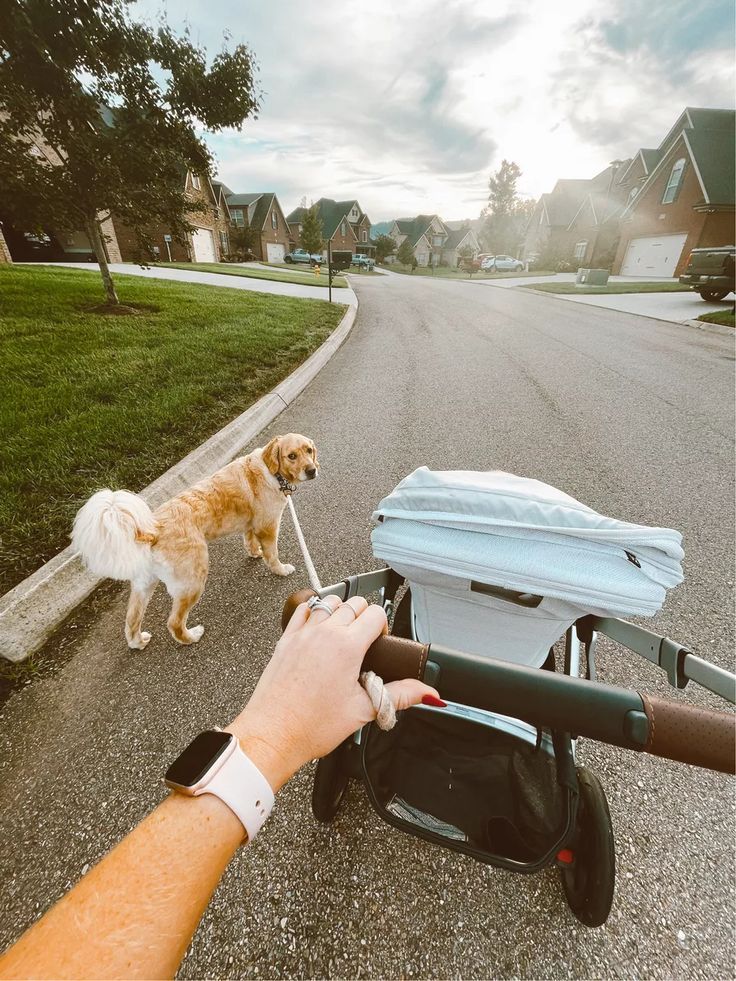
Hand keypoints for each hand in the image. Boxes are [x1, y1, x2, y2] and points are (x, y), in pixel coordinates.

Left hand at [227, 596, 438, 790]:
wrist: (273, 734)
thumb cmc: (312, 725)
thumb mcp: (364, 711)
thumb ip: (400, 696)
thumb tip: (427, 693)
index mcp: (347, 646)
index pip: (375, 614)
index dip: (383, 627)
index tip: (379, 644)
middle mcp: (325, 633)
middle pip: (354, 603)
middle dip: (365, 617)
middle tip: (365, 642)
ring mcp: (303, 633)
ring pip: (329, 601)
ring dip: (340, 611)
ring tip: (343, 634)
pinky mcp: (285, 639)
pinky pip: (303, 610)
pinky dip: (314, 612)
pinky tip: (318, 630)